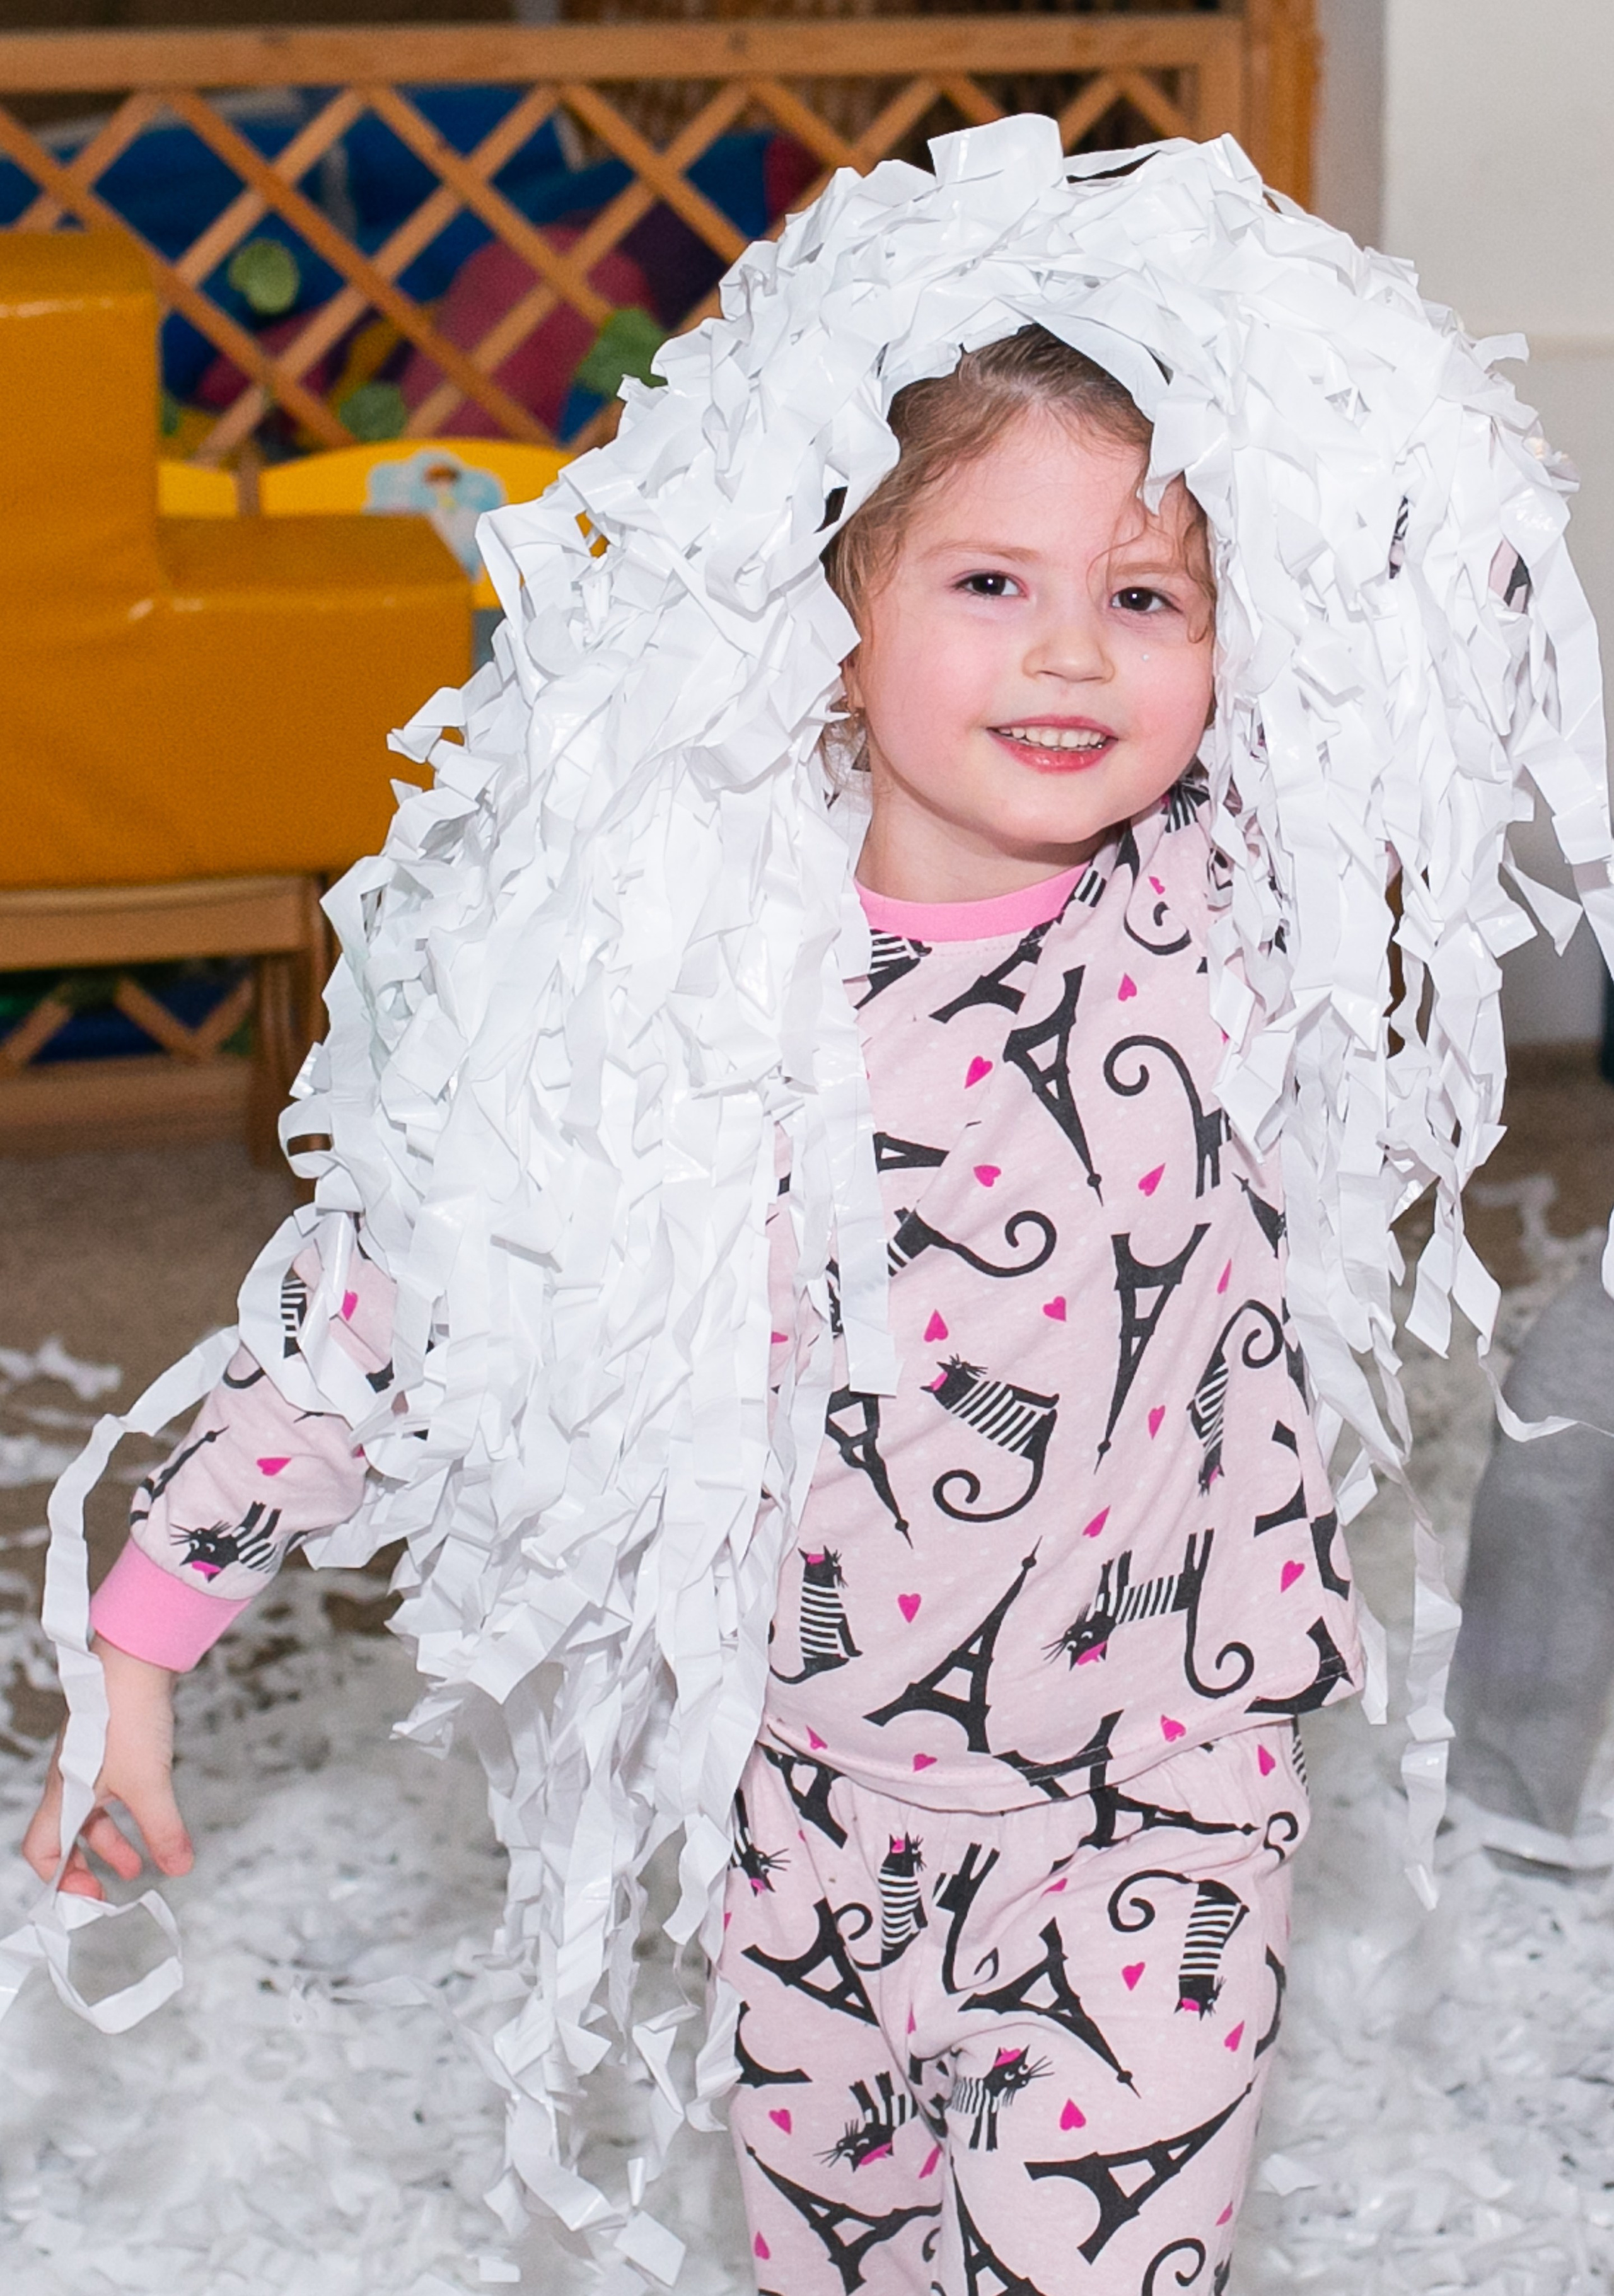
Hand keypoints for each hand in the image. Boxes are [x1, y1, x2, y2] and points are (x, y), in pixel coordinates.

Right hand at [21, 1636, 193, 1899]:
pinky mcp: (111, 1745)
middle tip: (111, 1888)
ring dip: (113, 1841)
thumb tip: (178, 1868)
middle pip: (66, 1837)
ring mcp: (89, 1763)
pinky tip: (151, 1816)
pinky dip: (126, 1812)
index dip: (59, 1879)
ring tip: (138, 1863)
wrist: (135, 1658)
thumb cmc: (128, 1717)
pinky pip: (110, 1791)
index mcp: (64, 1796)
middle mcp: (69, 1782)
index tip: (90, 1895)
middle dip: (87, 1865)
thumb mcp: (150, 1784)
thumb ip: (163, 1830)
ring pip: (92, 1814)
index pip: (41, 1850)